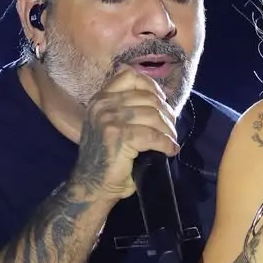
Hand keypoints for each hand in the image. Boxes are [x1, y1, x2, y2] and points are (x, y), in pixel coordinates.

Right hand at [70, 66, 178, 202]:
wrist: (91, 186)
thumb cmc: (107, 158)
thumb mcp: (111, 125)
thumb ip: (128, 109)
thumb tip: (162, 101)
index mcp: (101, 98)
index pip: (131, 76)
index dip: (153, 88)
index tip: (163, 103)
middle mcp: (102, 105)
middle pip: (148, 98)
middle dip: (166, 114)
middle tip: (171, 130)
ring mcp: (109, 119)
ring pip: (153, 115)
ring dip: (168, 130)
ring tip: (170, 141)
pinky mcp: (119, 136)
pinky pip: (153, 135)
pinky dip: (166, 143)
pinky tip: (169, 150)